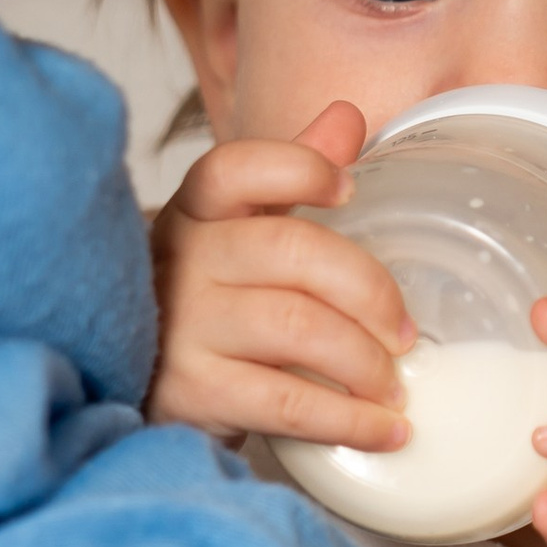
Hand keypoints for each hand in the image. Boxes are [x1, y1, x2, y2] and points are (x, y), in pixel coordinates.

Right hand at [147, 100, 414, 451]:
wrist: (141, 393)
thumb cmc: (208, 304)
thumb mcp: (240, 231)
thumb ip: (290, 174)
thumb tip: (347, 118)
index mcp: (197, 212)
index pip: (235, 166)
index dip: (299, 168)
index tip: (350, 191)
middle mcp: (182, 260)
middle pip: (292, 250)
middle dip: (369, 291)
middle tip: (405, 333)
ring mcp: (182, 327)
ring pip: (297, 327)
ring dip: (365, 361)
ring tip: (394, 386)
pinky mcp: (190, 392)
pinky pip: (287, 401)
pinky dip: (348, 419)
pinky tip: (383, 428)